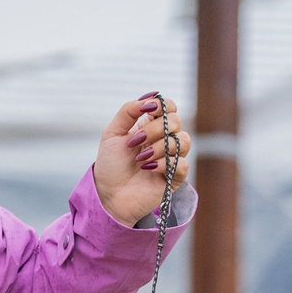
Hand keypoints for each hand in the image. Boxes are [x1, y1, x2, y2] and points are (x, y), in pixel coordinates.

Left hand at [93, 94, 183, 227]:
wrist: (108, 195)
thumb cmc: (110, 165)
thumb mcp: (112, 133)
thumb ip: (128, 111)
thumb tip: (151, 97)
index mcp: (151, 126)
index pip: (169, 107)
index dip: (163, 105)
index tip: (148, 110)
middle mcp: (164, 140)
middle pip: (177, 121)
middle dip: (155, 129)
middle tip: (135, 142)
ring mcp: (171, 158)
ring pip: (183, 141)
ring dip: (160, 147)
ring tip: (141, 159)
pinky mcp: (175, 177)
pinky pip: (182, 164)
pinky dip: (165, 164)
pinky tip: (148, 169)